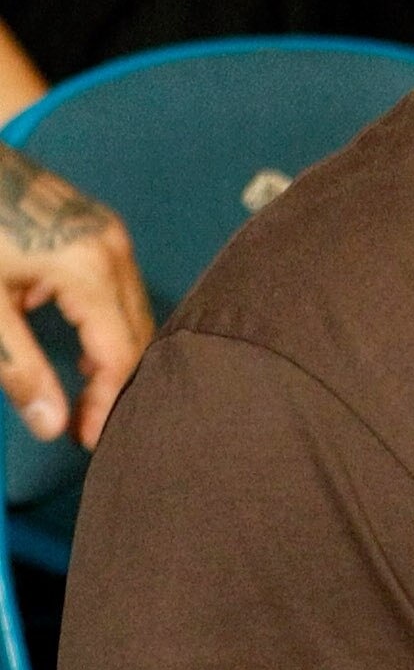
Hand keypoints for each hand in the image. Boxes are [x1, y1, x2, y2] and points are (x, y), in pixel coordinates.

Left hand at [0, 145, 152, 443]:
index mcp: (89, 268)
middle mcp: (112, 248)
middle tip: (87, 427)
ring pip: (133, 315)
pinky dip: (105, 327)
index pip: (120, 355)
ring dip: (112, 358)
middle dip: (116, 386)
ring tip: (83, 398)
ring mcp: (108, 234)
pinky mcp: (97, 228)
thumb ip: (20, 368)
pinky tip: (77, 350)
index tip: (88, 441)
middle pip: (138, 337)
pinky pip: (119, 290)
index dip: (108, 404)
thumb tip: (52, 426)